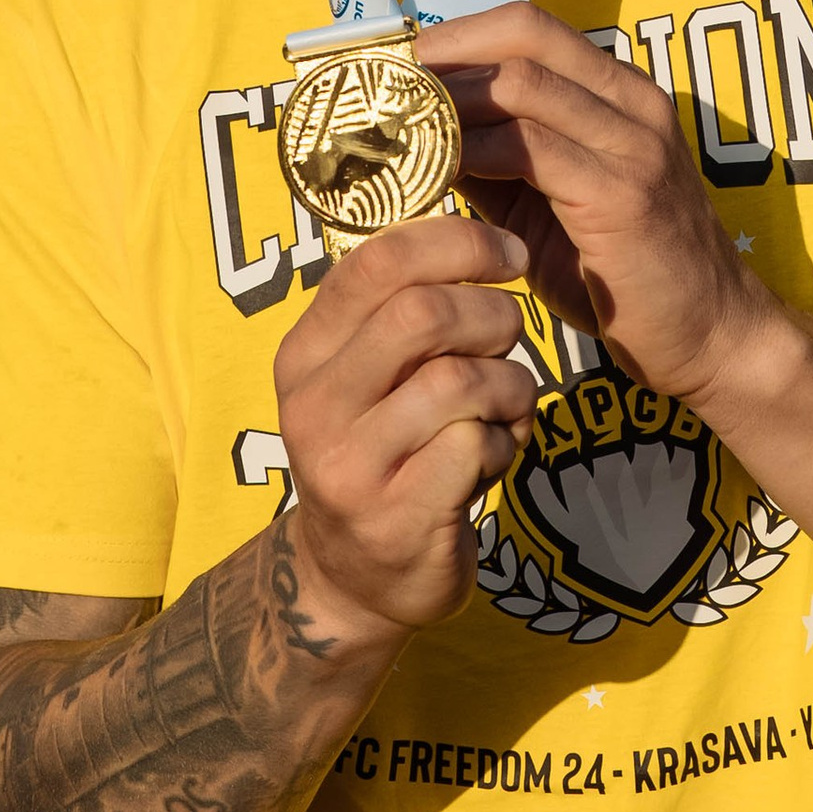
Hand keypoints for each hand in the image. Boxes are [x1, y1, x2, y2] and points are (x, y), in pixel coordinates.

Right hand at [273, 214, 535, 639]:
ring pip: (459, 381)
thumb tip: (470, 230)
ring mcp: (348, 467)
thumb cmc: (382, 453)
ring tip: (504, 408)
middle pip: (421, 315)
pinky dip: (503, 444)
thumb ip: (396, 312)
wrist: (355, 581)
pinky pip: (475, 446)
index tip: (508, 254)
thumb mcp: (366, 379)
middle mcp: (312, 405)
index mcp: (304, 354)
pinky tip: (490, 459)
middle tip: (509, 339)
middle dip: (490, 316)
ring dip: (508, 387)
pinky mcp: (394, 517)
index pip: (373, 263)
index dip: (456, 243)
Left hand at [414, 4, 773, 412]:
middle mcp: (633, 102)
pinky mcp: (623, 195)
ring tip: (397, 124)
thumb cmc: (626, 276)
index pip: (530, 26)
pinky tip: (436, 169)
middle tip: (384, 84)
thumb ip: (499, 163)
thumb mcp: (553, 203)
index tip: (396, 62)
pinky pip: (532, 152)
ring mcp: (633, 145)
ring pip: (523, 84)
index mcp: (621, 93)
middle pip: (524, 36)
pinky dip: (474, 151)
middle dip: (446, 52)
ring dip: (450, 99)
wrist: (710, 337)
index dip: (457, 32)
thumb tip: (418, 136)